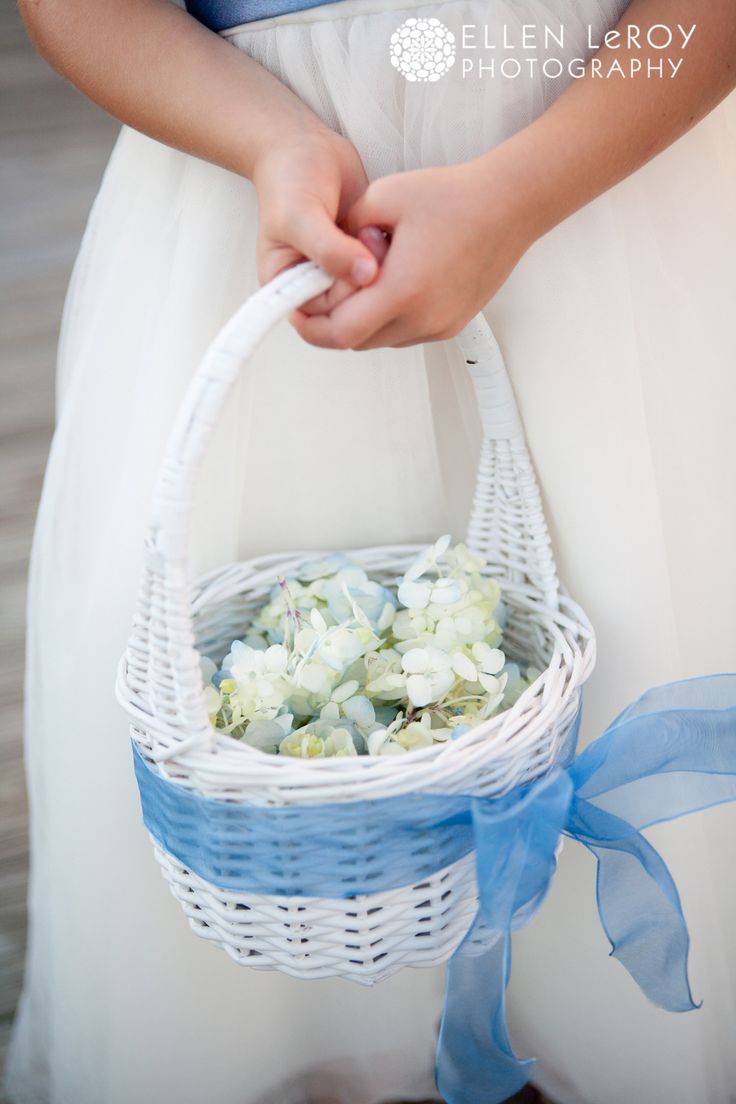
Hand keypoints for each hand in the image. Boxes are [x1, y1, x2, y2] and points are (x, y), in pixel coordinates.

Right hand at [253, 122, 381, 307]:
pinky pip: (384, 273)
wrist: (308, 149)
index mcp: (288, 289)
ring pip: (371, 294)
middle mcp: (314, 289)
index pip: (322, 320)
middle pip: (351, 312)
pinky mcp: (363, 260)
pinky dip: (392, 256)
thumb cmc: (289, 178)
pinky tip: (387, 231)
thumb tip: (365, 275)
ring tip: (375, 231)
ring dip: (382, 267)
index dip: (346, 299)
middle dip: (367, 280)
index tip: (358, 264)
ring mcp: (341, 275)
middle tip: (369, 239)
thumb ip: (329, 249)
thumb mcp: (300, 214)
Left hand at [290, 154, 537, 349]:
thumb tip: (326, 253)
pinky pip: (405, 333)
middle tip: (317, 296)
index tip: (295, 308)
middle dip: (331, 323)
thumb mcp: (383, 196)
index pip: (340, 331)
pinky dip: (386, 319)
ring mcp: (440, 326)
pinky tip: (387, 285)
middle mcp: (423, 318)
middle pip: (356, 341)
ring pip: (380, 340)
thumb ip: (344, 229)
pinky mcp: (452, 325)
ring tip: (356, 285)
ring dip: (360, 321)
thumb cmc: (452, 196)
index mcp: (402, 290)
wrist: (510, 205)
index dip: (310, 325)